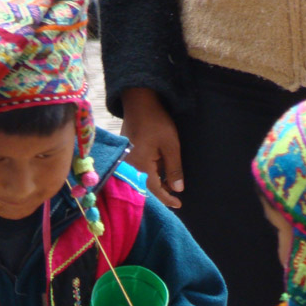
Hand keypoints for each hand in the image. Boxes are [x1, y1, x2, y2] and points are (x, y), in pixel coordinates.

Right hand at [121, 88, 183, 208]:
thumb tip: (178, 189)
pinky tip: (160, 171)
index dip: (168, 199)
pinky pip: (138, 169)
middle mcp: (130, 167)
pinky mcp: (127, 154)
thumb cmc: (156, 121)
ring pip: (143, 178)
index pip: (155, 190)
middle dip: (162, 191)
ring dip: (156, 182)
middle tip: (176, 195)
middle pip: (147, 186)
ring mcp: (126, 160)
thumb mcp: (171, 145)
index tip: (179, 204)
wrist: (138, 101)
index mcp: (140, 166)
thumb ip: (174, 169)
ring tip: (170, 184)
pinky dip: (150, 173)